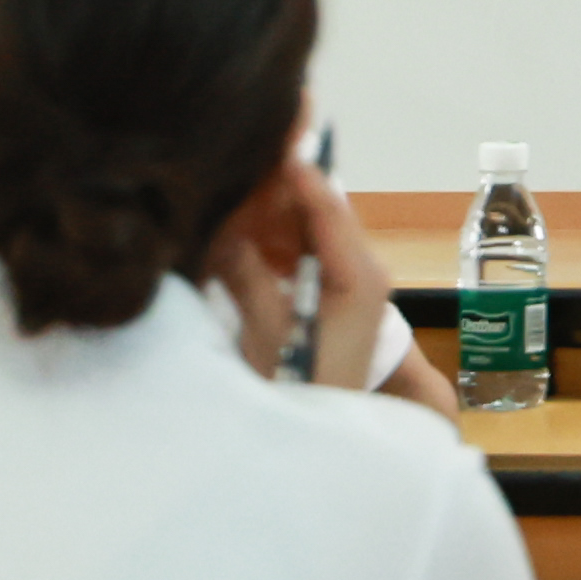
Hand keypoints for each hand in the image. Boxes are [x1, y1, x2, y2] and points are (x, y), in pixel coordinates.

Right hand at [210, 152, 408, 390]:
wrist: (322, 438)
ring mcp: (350, 275)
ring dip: (268, 207)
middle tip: (239, 152)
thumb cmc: (299, 385)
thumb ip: (243, 272)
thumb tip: (216, 223)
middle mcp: (363, 266)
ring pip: (306, 224)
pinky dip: (270, 235)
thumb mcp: (265, 330)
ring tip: (229, 180)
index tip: (272, 141)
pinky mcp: (334, 287)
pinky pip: (301, 246)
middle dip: (275, 184)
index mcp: (358, 275)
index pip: (328, 209)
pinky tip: (236, 224)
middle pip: (317, 208)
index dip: (298, 173)